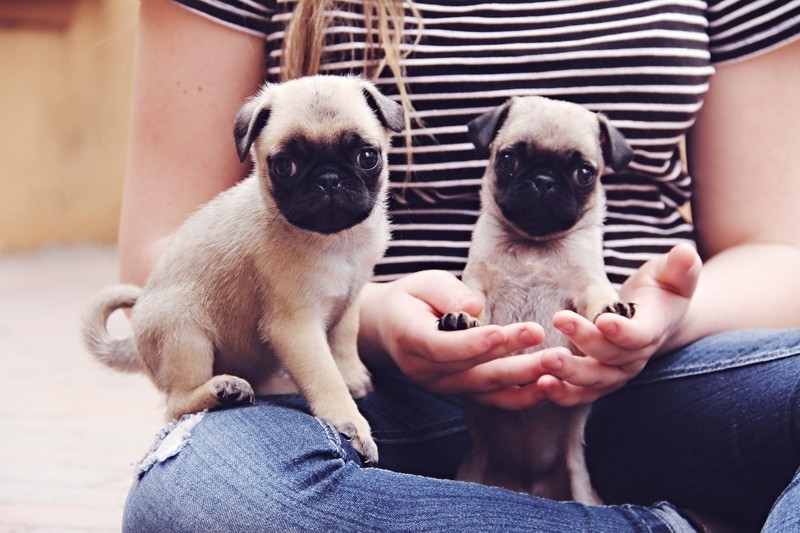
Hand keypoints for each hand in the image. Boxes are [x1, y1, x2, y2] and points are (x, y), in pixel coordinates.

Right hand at [359, 270, 545, 397]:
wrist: (392, 326)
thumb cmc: (413, 297)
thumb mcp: (424, 282)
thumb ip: (447, 292)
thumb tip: (474, 308)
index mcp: (408, 338)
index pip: (441, 347)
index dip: (471, 343)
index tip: (501, 332)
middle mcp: (424, 370)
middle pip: (472, 370)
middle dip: (511, 358)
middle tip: (546, 343)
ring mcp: (442, 386)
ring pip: (486, 387)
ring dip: (524, 377)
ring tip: (558, 363)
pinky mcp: (460, 391)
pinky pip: (492, 399)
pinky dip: (521, 396)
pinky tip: (549, 386)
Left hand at [534, 243, 701, 406]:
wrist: (656, 319)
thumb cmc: (661, 290)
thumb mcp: (673, 274)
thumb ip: (679, 267)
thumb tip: (685, 253)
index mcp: (654, 328)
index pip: (640, 334)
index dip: (624, 330)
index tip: (604, 319)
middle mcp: (636, 357)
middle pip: (611, 355)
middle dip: (585, 340)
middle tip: (559, 320)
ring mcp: (618, 373)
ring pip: (595, 380)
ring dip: (569, 373)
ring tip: (544, 361)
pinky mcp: (599, 381)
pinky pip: (581, 394)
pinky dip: (562, 393)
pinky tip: (540, 384)